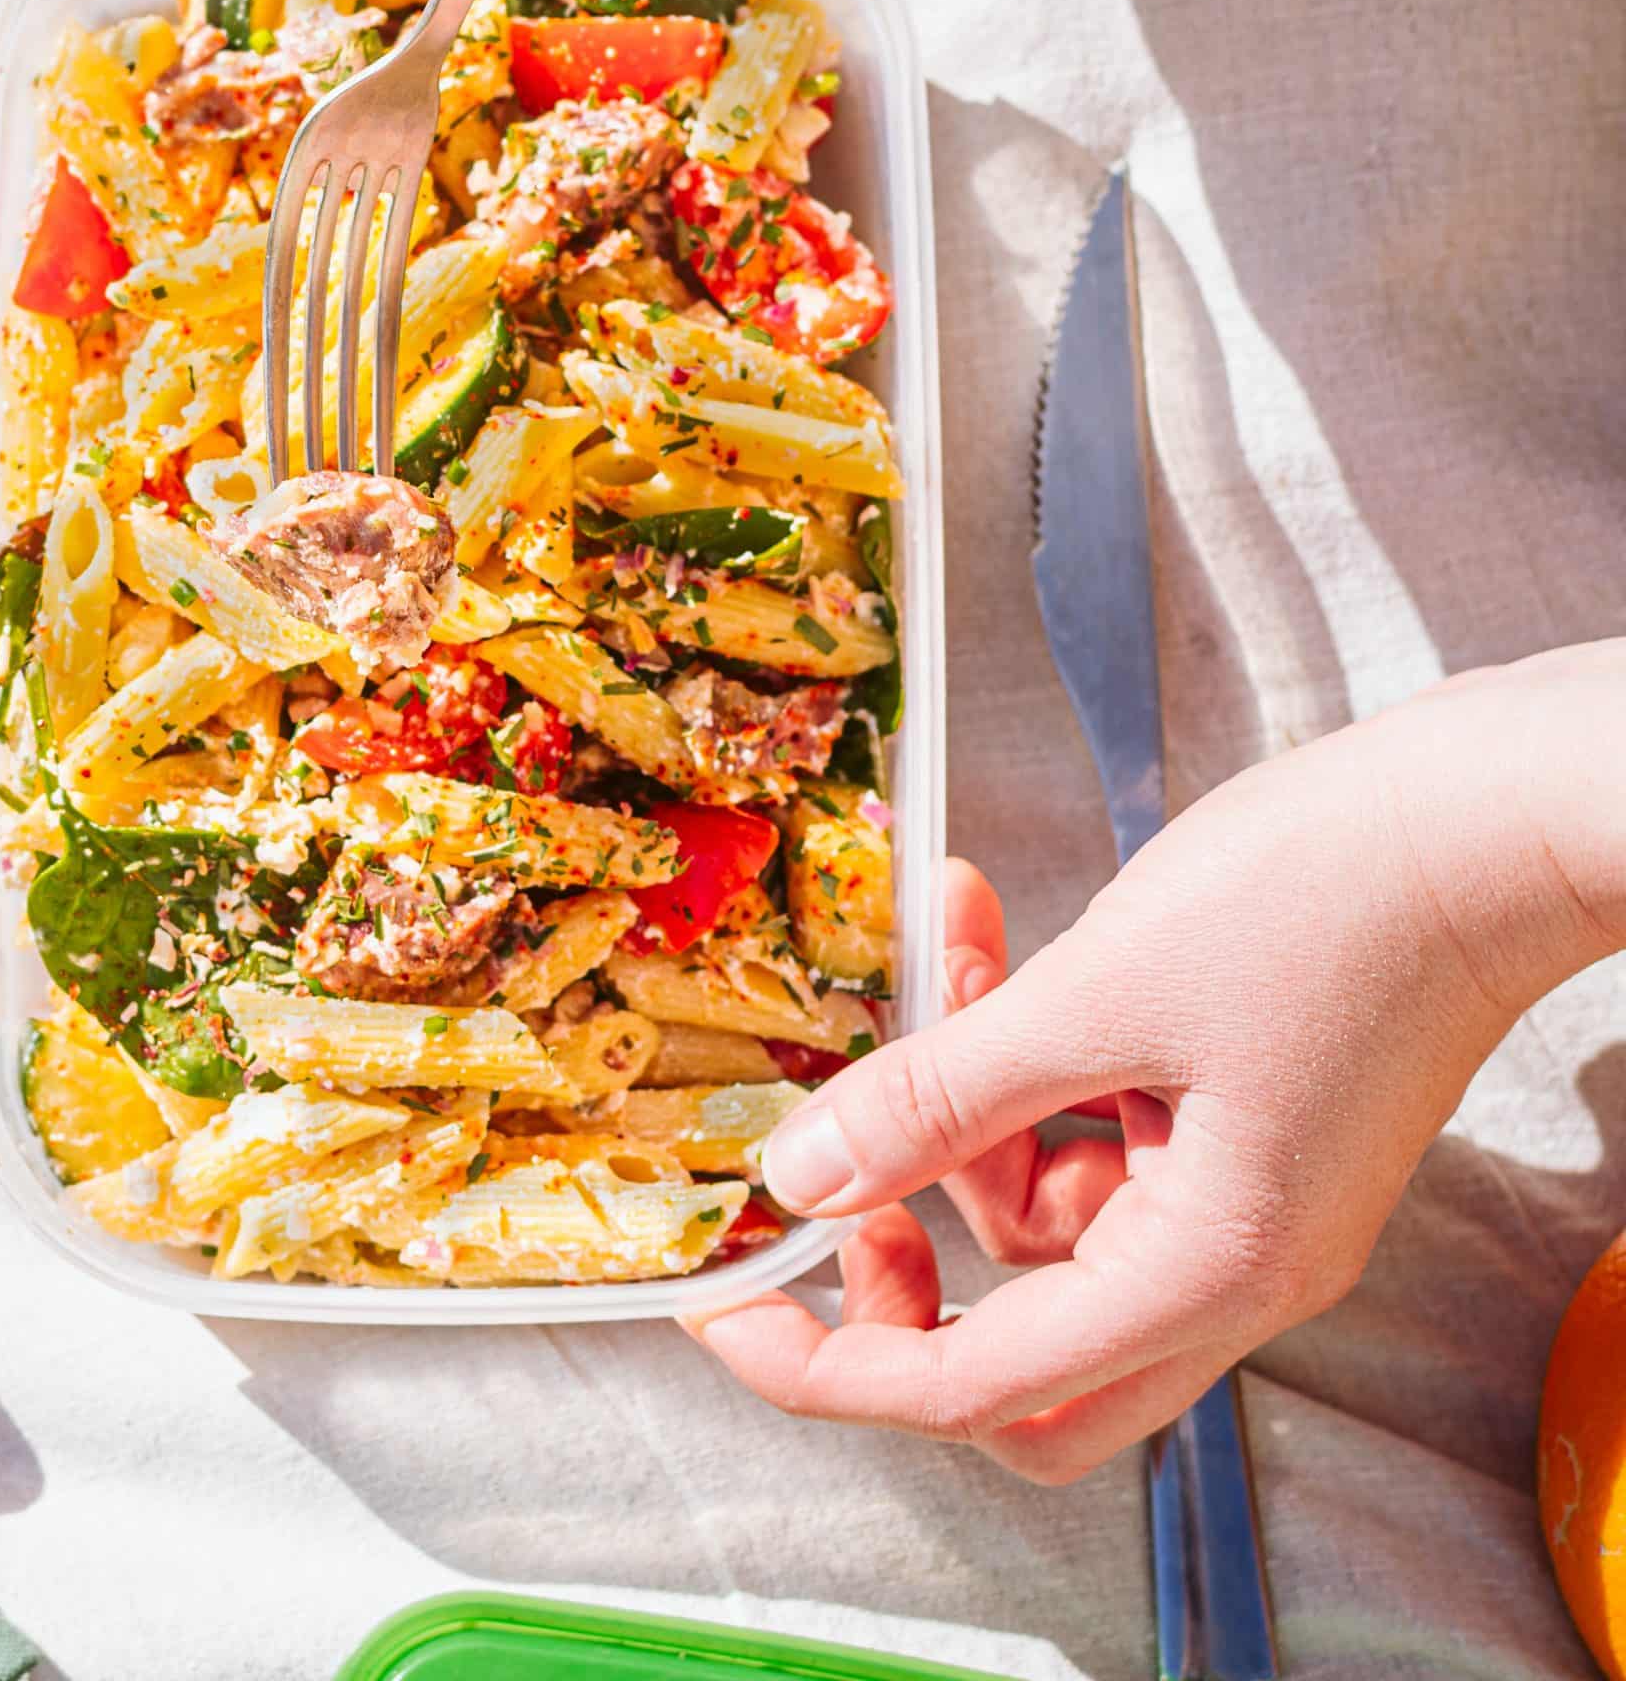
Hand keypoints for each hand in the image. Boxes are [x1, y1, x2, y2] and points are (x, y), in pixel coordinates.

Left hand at [685, 640, 1625, 1481]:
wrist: (1479, 818)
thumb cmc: (1327, 903)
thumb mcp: (1099, 997)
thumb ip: (940, 1095)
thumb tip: (803, 1179)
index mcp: (1208, 1272)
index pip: (981, 1390)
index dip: (836, 1366)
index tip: (729, 1313)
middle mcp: (1229, 1266)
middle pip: (1021, 1351)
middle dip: (909, 1264)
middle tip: (834, 1167)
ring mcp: (1236, 1197)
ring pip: (1041, 1208)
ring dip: (964, 1091)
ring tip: (952, 944)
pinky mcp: (1233, 1124)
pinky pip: (1086, 1126)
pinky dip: (1023, 1050)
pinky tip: (994, 939)